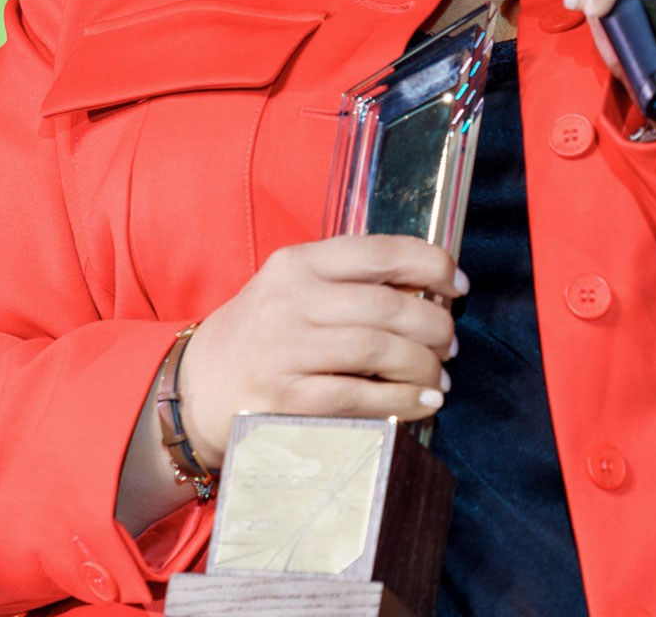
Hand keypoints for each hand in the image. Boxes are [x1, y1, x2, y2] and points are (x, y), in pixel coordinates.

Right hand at [179, 235, 464, 469]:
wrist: (197, 387)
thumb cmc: (265, 333)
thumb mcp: (297, 290)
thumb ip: (351, 284)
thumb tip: (430, 292)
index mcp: (298, 263)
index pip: (378, 252)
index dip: (430, 264)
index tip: (458, 284)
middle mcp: (289, 300)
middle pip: (385, 305)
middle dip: (433, 325)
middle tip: (452, 342)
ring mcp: (284, 349)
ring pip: (376, 350)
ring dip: (423, 366)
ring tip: (441, 377)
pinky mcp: (282, 399)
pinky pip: (357, 396)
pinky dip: (400, 400)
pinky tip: (423, 404)